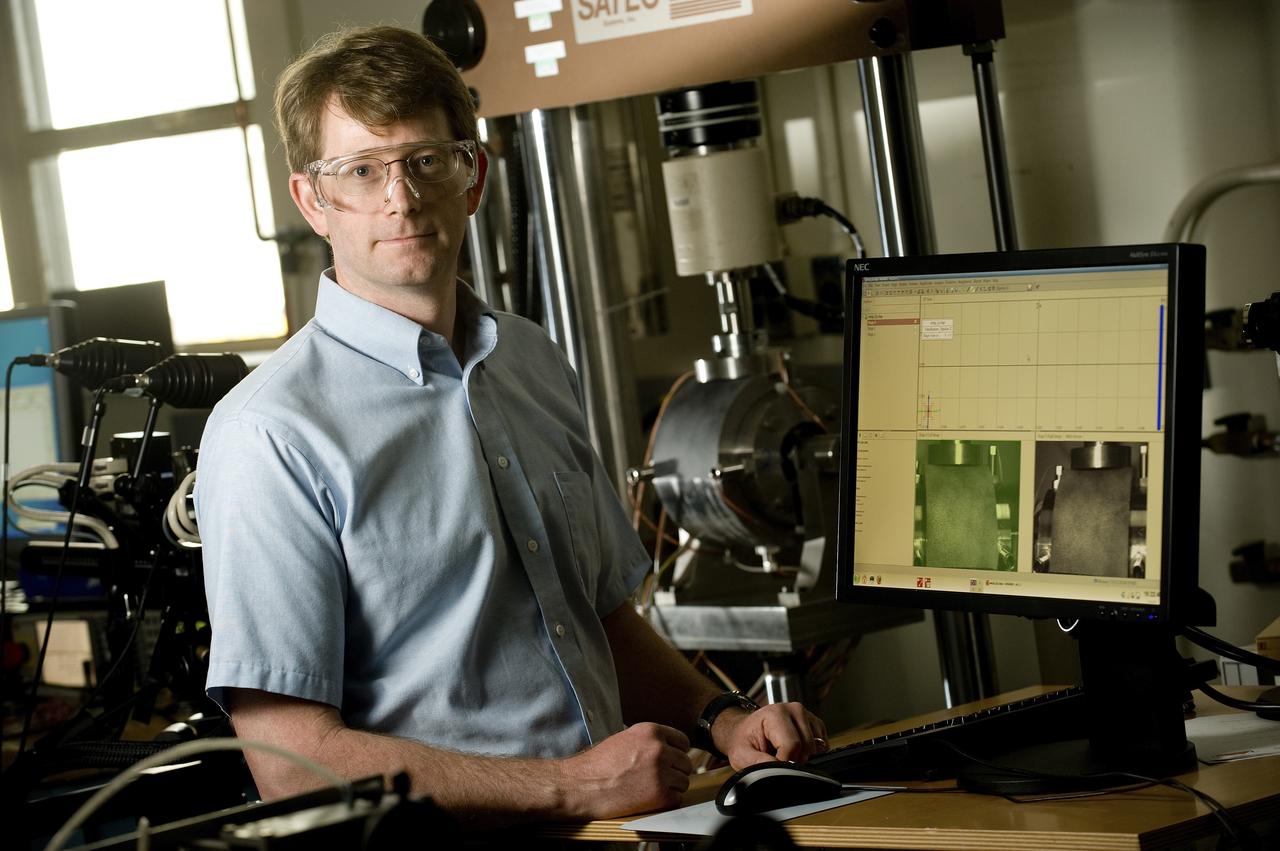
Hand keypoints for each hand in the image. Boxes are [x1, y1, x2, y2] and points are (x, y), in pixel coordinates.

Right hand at [556, 723, 692, 818]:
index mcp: (650, 731)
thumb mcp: (625, 739)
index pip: (683, 741)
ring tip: (651, 788)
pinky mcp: (660, 795)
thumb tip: (668, 748)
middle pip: (685, 762)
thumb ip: (648, 741)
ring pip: (684, 781)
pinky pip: (677, 798)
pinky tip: (650, 799)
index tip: (671, 760)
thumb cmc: (597, 764)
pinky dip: (667, 801)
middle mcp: (659, 749)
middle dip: (675, 771)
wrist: (581, 786)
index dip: (677, 752)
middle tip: (658, 778)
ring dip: (672, 787)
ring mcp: (661, 772)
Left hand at [713, 701, 827, 768]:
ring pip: (816, 748)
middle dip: (794, 761)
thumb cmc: (744, 741)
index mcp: (775, 713)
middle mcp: (794, 710)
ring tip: (784, 752)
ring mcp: (806, 715)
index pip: (792, 745)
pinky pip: (822, 746)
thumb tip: (779, 771)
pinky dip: (811, 754)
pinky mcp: (815, 723)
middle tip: (777, 758)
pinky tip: (795, 750)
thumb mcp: (742, 755)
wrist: (746, 732)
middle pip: (806, 747)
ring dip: (803, 757)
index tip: (772, 764)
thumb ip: (758, 763)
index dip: (784, 762)